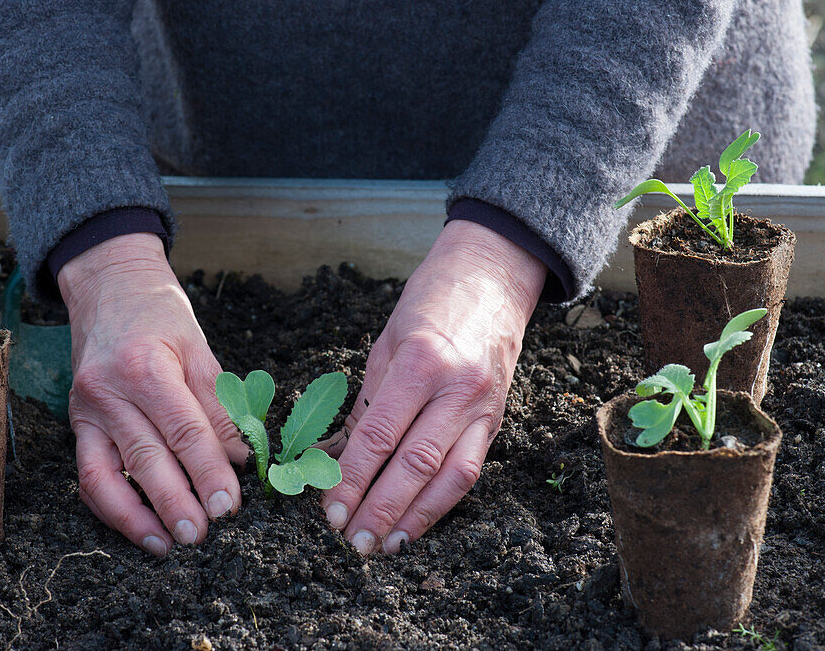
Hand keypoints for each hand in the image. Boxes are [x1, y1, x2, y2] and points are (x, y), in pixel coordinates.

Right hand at [58, 233, 247, 555]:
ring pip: (107, 475)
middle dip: (178, 501)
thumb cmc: (159, 314)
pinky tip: (140, 528)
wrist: (108, 286)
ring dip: (139, 516)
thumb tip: (243, 458)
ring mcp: (85, 410)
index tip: (231, 504)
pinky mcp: (76, 424)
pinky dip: (113, 507)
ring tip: (169, 544)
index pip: (184, 431)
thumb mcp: (199, 348)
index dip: (209, 471)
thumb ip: (220, 405)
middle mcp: (108, 392)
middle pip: (147, 458)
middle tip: (205, 533)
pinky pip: (89, 475)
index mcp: (146, 367)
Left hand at [320, 219, 546, 553]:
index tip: (328, 510)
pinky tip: (416, 524)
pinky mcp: (496, 420)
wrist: (493, 277)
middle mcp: (457, 390)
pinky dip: (441, 503)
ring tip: (383, 546)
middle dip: (380, 508)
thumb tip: (334, 457)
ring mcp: (483, 407)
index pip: (380, 435)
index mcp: (422, 363)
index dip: (351, 479)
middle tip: (350, 541)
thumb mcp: (387, 341)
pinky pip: (469, 471)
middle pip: (415, 464)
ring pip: (449, 477)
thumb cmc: (431, 302)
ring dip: (414, 518)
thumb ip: (367, 401)